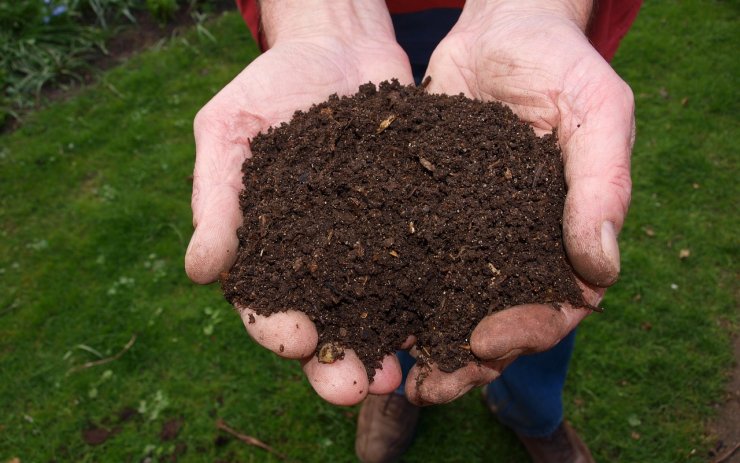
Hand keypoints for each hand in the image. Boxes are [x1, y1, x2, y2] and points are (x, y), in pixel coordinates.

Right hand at [185, 0, 413, 405]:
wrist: (337, 46)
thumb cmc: (270, 86)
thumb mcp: (229, 130)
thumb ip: (216, 199)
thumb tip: (200, 272)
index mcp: (268, 248)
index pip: (265, 303)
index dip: (277, 329)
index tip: (296, 340)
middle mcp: (319, 258)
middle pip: (325, 323)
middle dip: (336, 362)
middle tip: (355, 387)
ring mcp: (369, 244)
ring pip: (377, 309)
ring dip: (387, 346)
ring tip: (403, 373)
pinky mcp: (411, 223)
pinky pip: (423, 265)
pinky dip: (433, 295)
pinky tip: (447, 317)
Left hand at [404, 0, 634, 404]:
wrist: (500, 29)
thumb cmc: (561, 65)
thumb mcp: (596, 113)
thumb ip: (602, 186)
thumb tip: (602, 270)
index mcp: (562, 237)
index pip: (554, 307)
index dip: (524, 333)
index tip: (484, 343)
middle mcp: (512, 246)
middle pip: (493, 321)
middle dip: (462, 359)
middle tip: (425, 387)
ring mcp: (466, 233)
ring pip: (445, 301)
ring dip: (418, 339)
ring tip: (385, 368)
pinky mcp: (422, 211)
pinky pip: (405, 258)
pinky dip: (385, 288)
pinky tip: (356, 310)